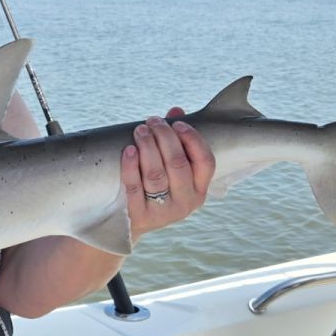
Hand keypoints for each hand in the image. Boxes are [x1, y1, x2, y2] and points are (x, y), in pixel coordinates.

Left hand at [122, 110, 214, 241]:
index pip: (206, 162)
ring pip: (156, 174)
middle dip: (165, 137)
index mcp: (199, 190)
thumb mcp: (171, 170)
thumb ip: (177, 141)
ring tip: (140, 130)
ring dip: (148, 146)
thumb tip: (176, 111)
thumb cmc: (156, 188)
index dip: (193, 139)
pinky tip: (129, 149)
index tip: (177, 123)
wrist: (130, 224)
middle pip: (178, 164)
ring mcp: (162, 212)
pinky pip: (134, 187)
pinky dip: (131, 166)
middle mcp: (185, 203)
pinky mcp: (139, 216)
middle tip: (152, 121)